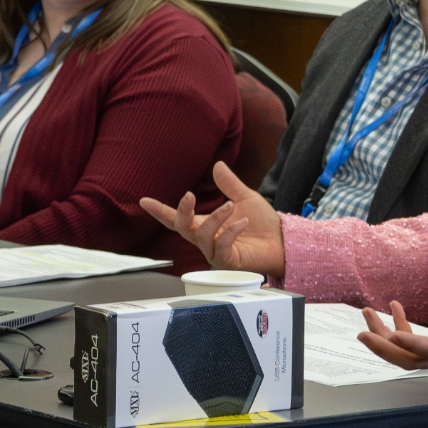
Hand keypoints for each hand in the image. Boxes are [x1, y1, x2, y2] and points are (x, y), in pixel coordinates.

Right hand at [139, 161, 286, 278]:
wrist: (282, 242)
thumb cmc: (263, 225)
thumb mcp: (244, 198)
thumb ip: (228, 184)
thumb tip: (218, 165)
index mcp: (205, 225)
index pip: (177, 219)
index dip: (160, 210)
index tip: (144, 200)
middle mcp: (206, 240)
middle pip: (182, 228)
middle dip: (182, 211)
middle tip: (189, 195)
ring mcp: (216, 252)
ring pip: (202, 235)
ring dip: (215, 217)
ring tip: (230, 205)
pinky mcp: (229, 262)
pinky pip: (221, 247)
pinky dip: (230, 232)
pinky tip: (242, 221)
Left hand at [358, 282, 427, 371]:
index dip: (412, 344)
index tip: (393, 334)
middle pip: (409, 360)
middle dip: (384, 348)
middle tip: (361, 334)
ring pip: (404, 355)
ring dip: (383, 337)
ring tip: (367, 313)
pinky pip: (410, 347)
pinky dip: (398, 330)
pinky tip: (393, 308)